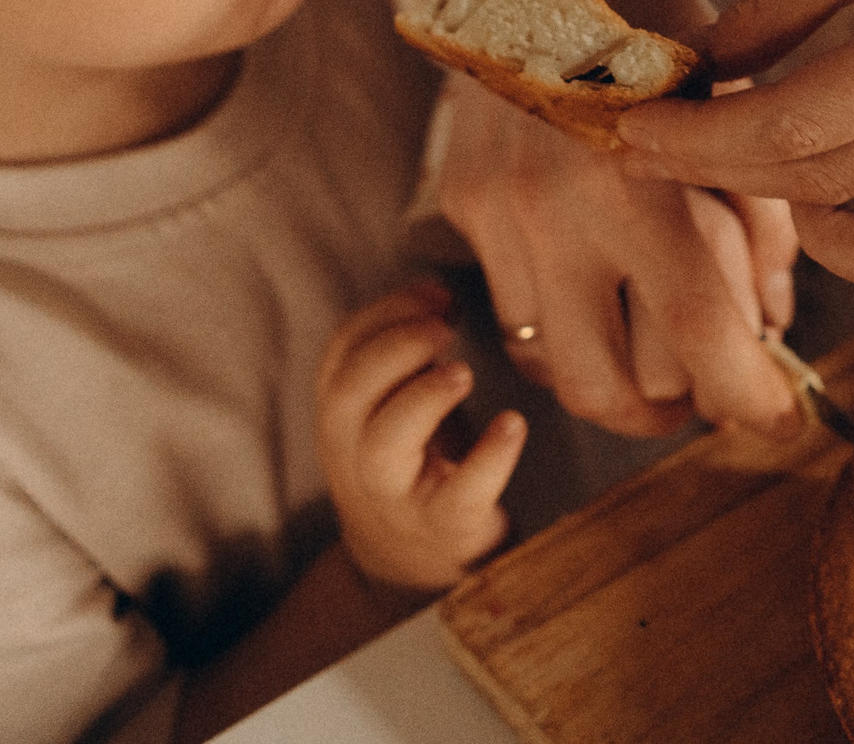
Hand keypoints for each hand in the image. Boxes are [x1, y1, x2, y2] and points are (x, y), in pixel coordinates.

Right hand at [316, 280, 527, 593]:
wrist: (414, 565)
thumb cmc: (417, 457)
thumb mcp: (400, 399)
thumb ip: (410, 347)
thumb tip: (440, 289)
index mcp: (344, 412)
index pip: (341, 352)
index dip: (384, 314)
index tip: (436, 292)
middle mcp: (356, 453)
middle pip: (347, 395)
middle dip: (391, 348)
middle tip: (442, 327)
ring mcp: (397, 495)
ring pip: (382, 448)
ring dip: (420, 399)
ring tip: (463, 371)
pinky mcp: (445, 528)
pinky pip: (459, 498)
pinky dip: (487, 460)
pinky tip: (513, 424)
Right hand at [432, 72, 800, 437]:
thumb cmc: (653, 18)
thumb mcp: (731, 107)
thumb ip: (760, 219)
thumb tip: (771, 325)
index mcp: (638, 182)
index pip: (703, 336)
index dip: (751, 396)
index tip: (781, 415)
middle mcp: (554, 214)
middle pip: (615, 388)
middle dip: (678, 409)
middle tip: (716, 389)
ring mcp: (496, 218)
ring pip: (557, 367)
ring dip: (621, 380)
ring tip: (666, 354)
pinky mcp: (462, 211)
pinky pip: (518, 316)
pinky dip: (569, 334)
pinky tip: (608, 302)